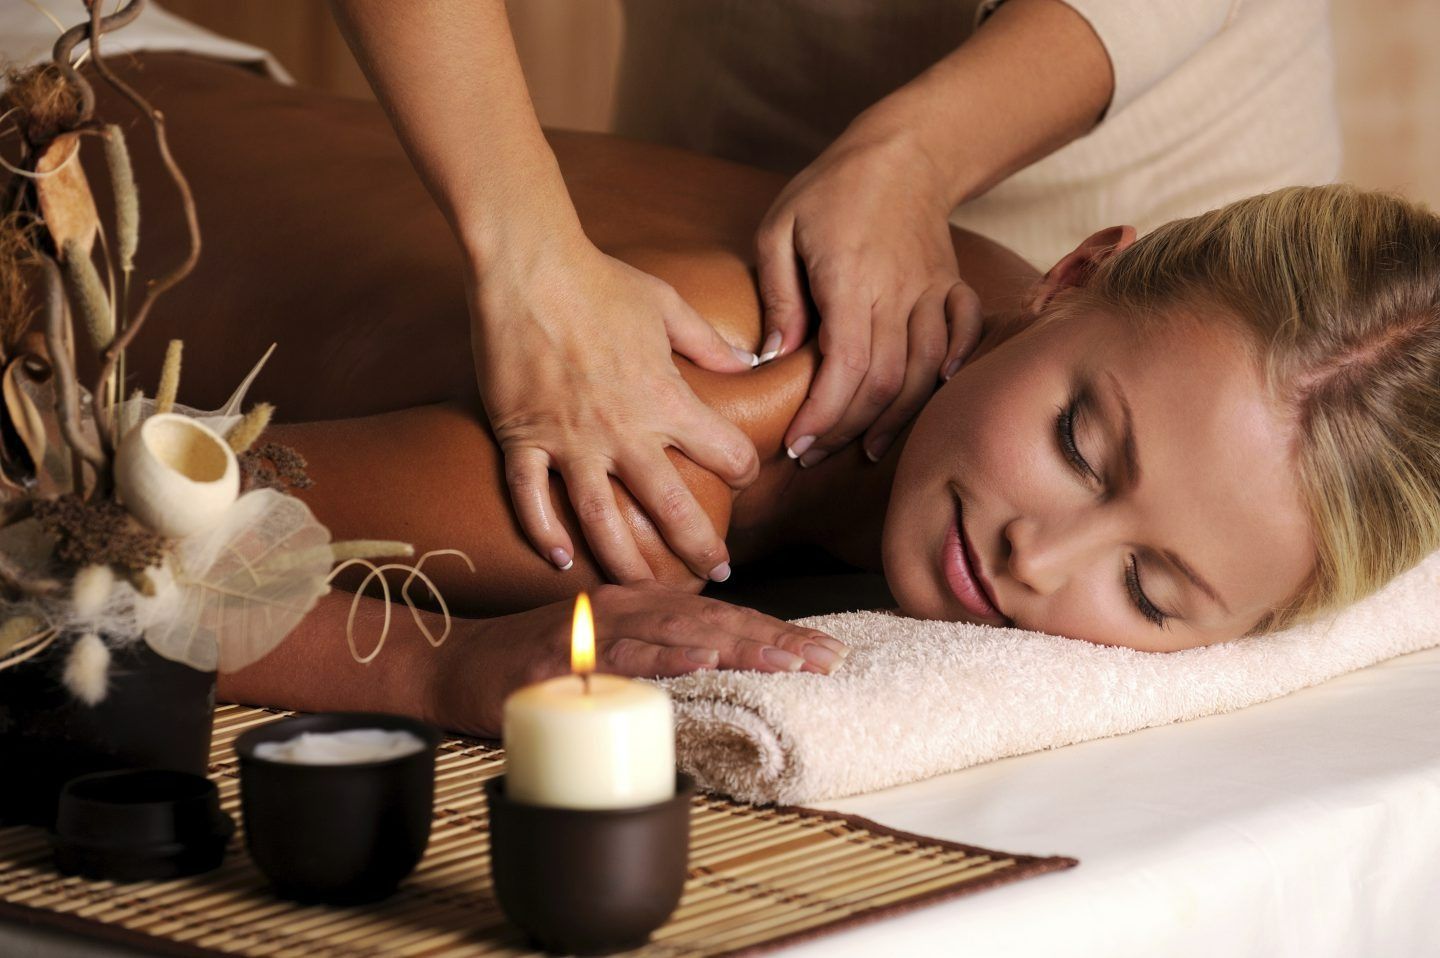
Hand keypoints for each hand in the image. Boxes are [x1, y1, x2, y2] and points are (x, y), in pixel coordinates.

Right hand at [433, 582, 847, 735]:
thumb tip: (717, 672)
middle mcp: (627, 605)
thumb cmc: (536, 663)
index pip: (724, 617)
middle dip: (777, 639)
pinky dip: (666, 656)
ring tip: (789, 660)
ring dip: (739, 644)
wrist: (456, 663)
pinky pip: (623, 654)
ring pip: (681, 631)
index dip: (777, 631)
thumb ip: (658, 655)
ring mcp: (596, 626)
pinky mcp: (566, 654)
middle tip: (829, 658)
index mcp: (643, 604)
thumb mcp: (608, 652)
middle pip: (716, 620)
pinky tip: (704, 661)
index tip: (826, 651)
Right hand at [473, 236, 760, 583]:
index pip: (724, 451)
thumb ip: (709, 344)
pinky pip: (531, 499)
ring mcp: (568, 440)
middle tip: (715, 573)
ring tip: (646, 591)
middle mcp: (622, 431)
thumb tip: (747, 362)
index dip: (742, 467)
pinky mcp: (521, 438)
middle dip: (698, 547)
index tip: (744, 476)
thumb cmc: (600, 280)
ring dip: (627, 562)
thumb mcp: (668, 306)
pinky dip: (544, 533)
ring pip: (602, 520)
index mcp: (665, 398)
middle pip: (670, 508)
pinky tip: (561, 562)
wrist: (528, 265)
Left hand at [755, 122, 982, 465]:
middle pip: (884, 381)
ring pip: (925, 370)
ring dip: (896, 416)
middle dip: (848, 427)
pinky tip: (933, 396)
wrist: (904, 150)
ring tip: (865, 447)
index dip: (823, 414)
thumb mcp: (780, 227)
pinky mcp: (952, 286)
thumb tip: (775, 354)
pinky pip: (964, 335)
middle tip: (816, 452)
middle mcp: (898, 291)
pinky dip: (954, 369)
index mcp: (850, 280)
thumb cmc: (832, 188)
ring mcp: (932, 290)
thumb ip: (778, 293)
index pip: (846, 366)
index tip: (799, 443)